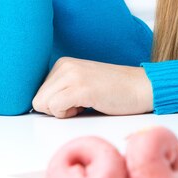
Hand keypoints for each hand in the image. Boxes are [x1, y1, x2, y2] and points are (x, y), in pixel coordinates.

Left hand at [32, 57, 153, 118]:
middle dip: (55, 110)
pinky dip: (67, 114)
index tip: (74, 101)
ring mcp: (73, 74)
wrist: (140, 87)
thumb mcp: (80, 84)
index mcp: (63, 63)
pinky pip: (55, 107)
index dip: (54, 105)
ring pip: (43, 104)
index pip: (38, 93)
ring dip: (62, 112)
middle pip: (38, 100)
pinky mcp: (81, 87)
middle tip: (79, 104)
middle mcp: (65, 65)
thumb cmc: (113, 91)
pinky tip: (86, 105)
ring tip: (85, 103)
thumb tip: (37, 107)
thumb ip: (60, 90)